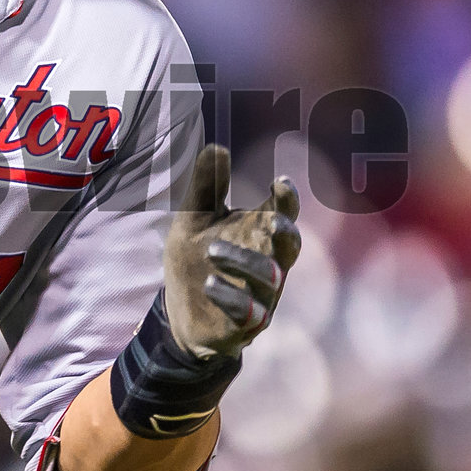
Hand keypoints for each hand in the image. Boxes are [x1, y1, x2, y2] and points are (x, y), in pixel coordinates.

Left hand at [162, 143, 300, 358]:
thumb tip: (217, 146)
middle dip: (286, 232)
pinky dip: (232, 297)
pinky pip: (249, 312)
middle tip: (271, 221)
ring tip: (212, 250)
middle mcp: (268, 262)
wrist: (180, 312)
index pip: (282, 213)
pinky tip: (210, 284)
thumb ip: (206, 187)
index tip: (280, 181)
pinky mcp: (246, 323)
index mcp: (258, 234)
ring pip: (268, 277)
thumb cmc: (196, 258)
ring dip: (244, 262)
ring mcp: (261, 295)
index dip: (286, 199)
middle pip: (290, 246)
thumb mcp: (193, 220)